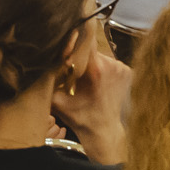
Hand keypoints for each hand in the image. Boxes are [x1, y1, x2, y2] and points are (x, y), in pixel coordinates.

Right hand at [52, 49, 130, 164]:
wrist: (103, 130)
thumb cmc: (79, 117)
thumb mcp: (57, 100)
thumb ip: (50, 79)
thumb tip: (41, 62)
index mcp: (95, 69)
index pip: (85, 41)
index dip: (75, 39)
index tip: (68, 41)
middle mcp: (111, 65)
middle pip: (91, 50)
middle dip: (81, 58)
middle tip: (74, 71)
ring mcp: (122, 68)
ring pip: (101, 56)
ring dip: (93, 64)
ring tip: (88, 80)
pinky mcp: (128, 72)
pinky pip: (111, 63)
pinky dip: (103, 69)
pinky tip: (99, 83)